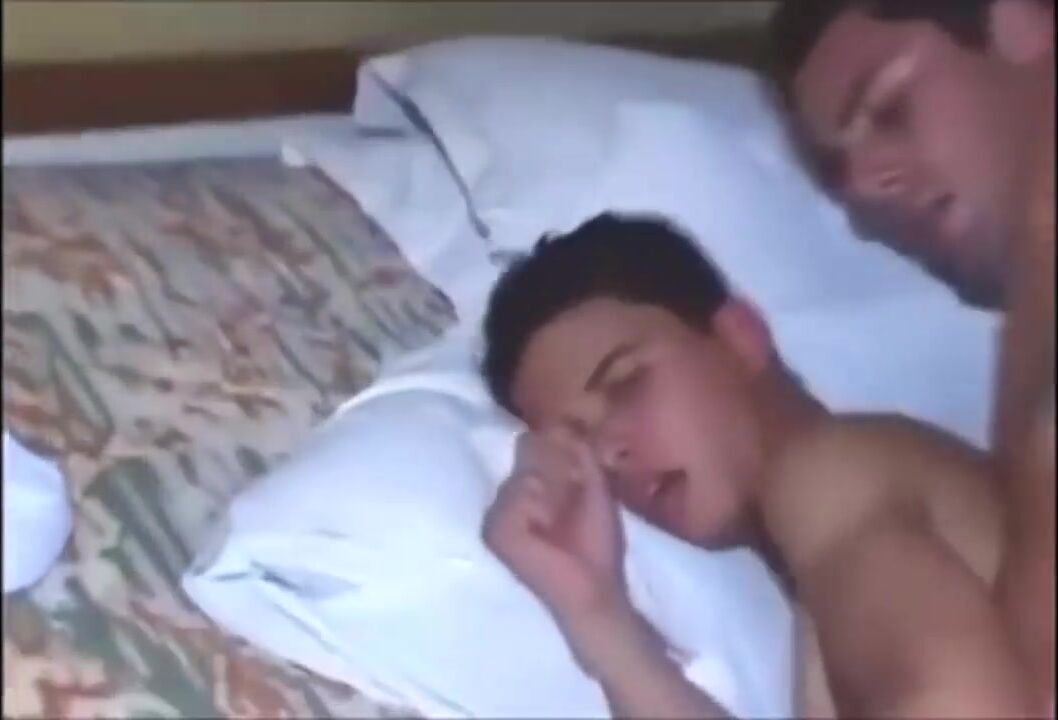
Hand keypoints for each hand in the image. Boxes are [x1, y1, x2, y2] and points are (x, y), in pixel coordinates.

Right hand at [483, 429, 626, 626]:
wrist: (595, 590)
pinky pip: (521, 491)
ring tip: (561, 522)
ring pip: (525, 473)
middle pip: (527, 453)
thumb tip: (565, 420)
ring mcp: (496, 517)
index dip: (557, 449)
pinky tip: (550, 529)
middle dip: (559, 471)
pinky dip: (542, 505)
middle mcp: (504, 499)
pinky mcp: (496, 532)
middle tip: (573, 504)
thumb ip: (580, 454)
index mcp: (524, 490)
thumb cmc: (596, 546)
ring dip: (554, 491)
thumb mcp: (595, 488)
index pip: (531, 444)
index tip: (578, 474)